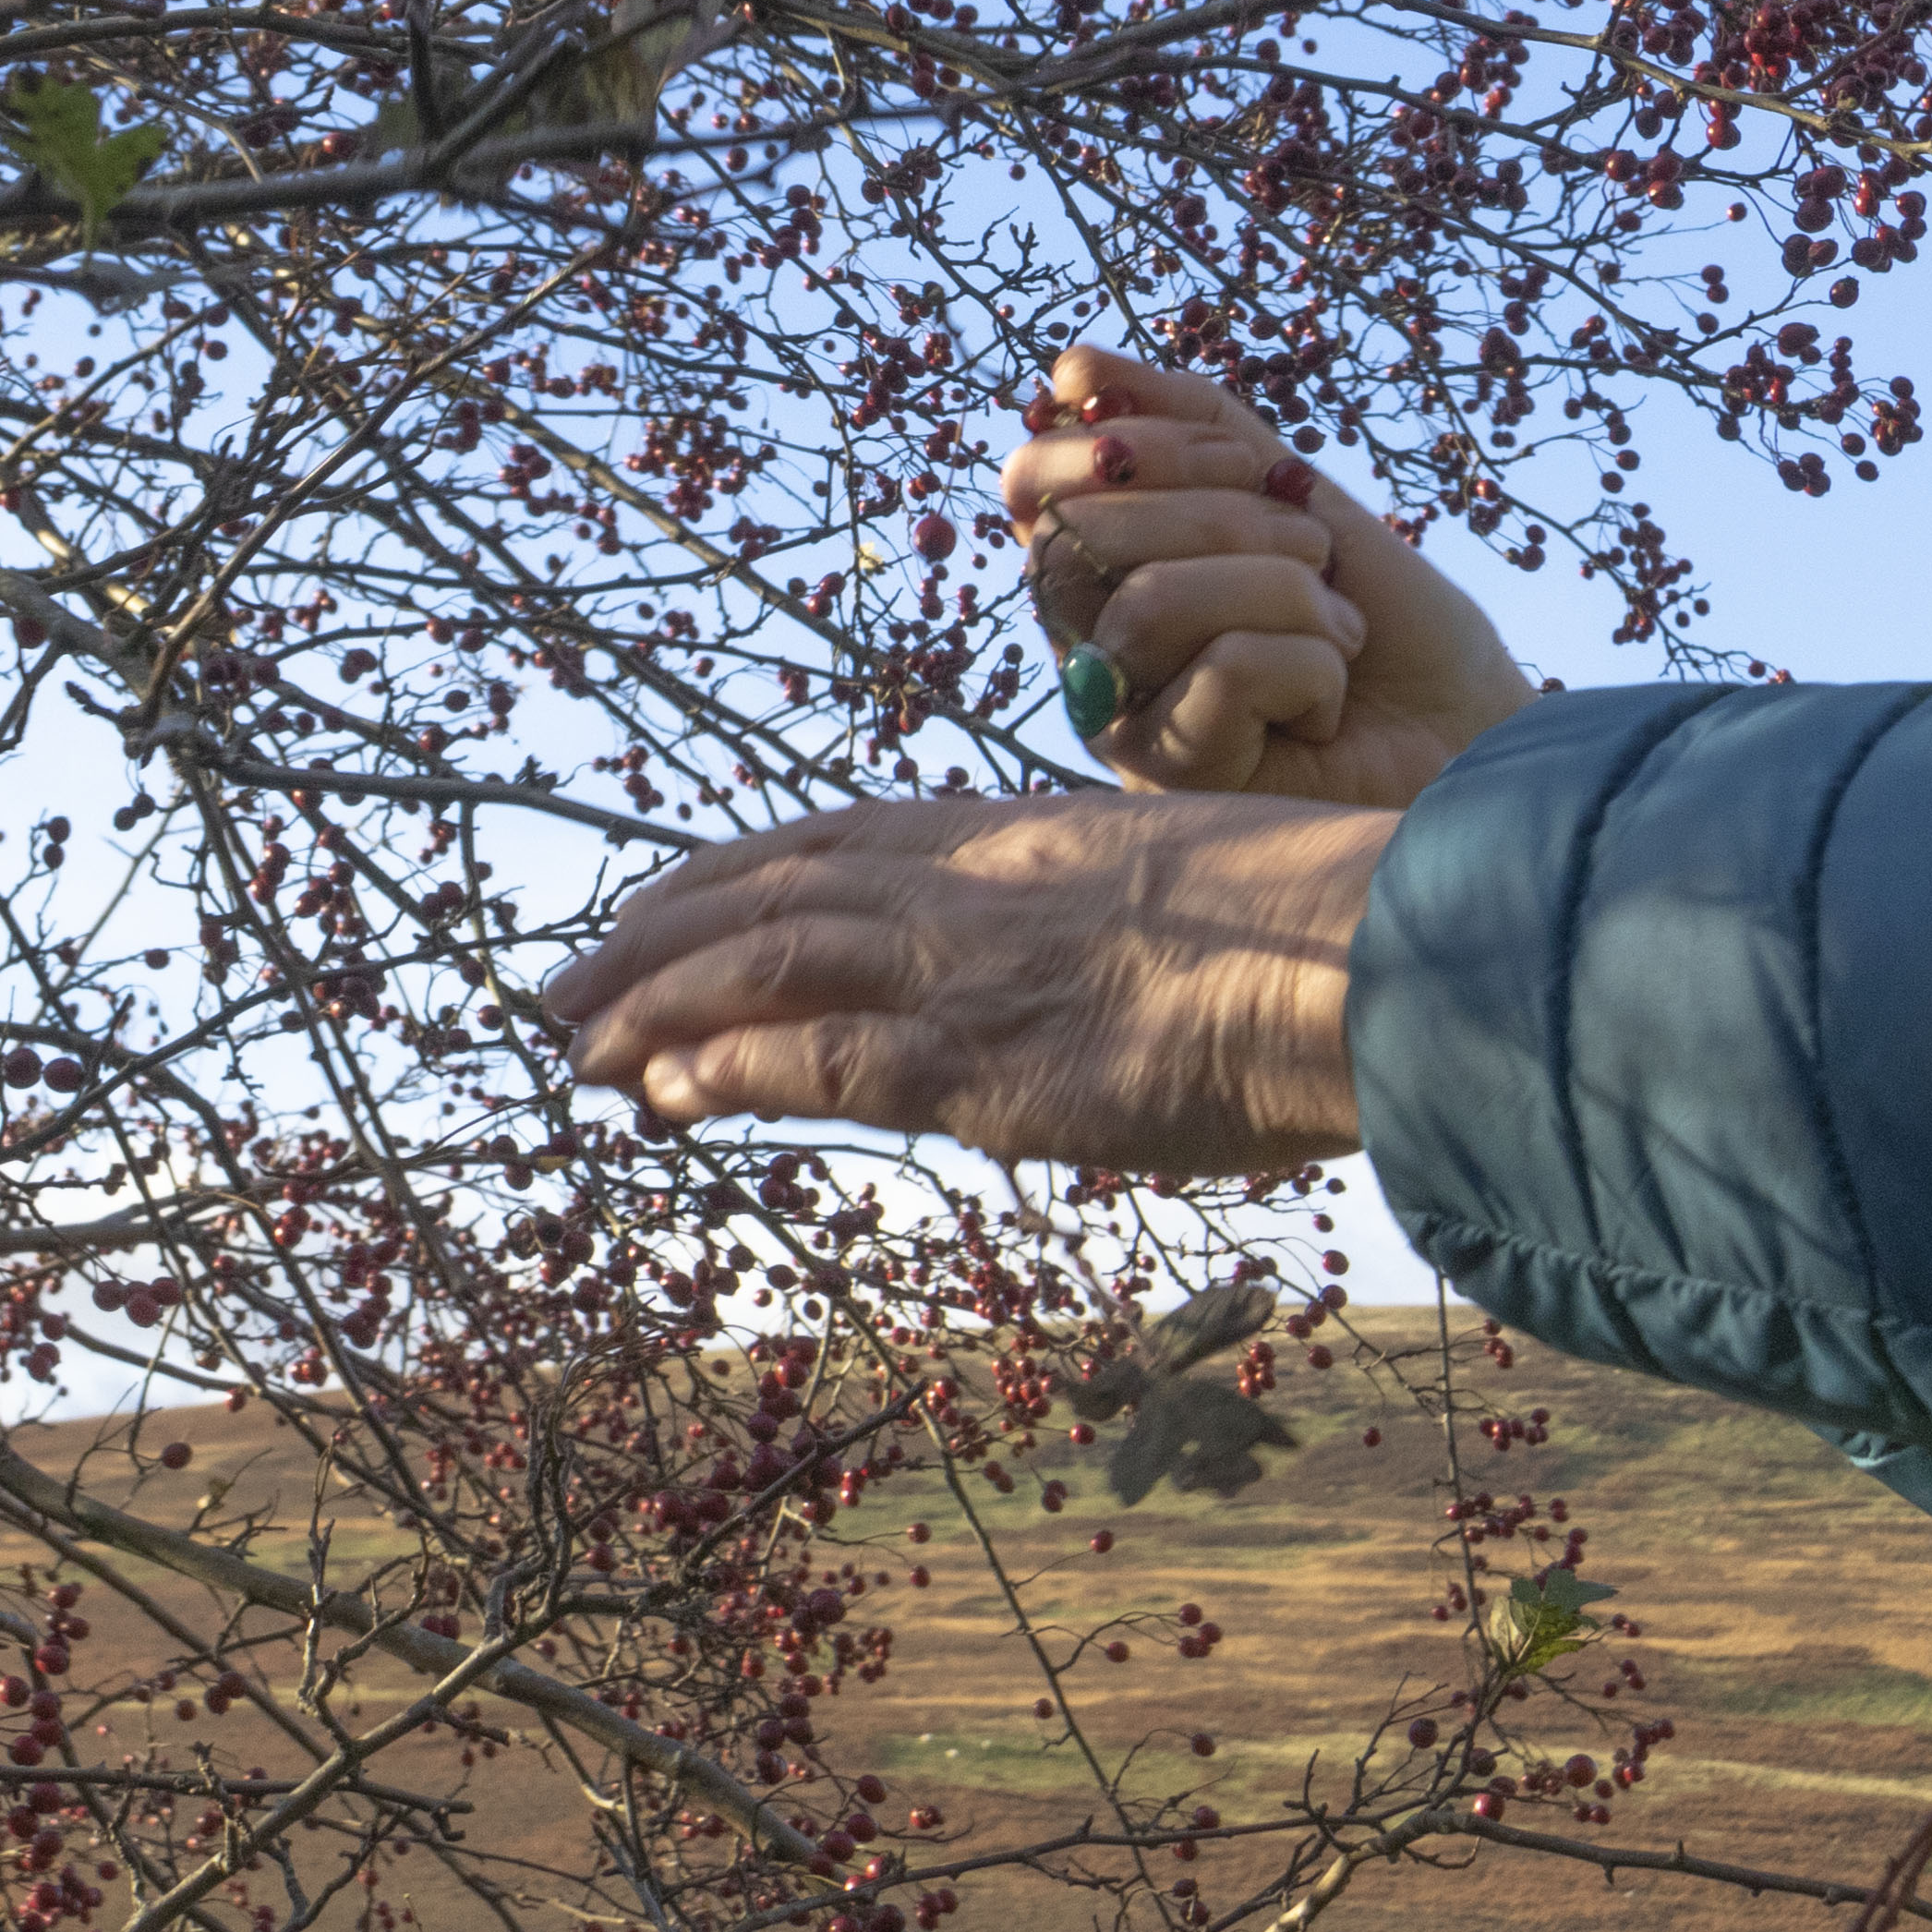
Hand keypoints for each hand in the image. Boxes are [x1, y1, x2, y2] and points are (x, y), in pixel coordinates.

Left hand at [543, 791, 1385, 1174]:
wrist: (1364, 954)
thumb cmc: (1314, 936)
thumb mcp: (1182, 896)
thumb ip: (1103, 918)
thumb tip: (1084, 967)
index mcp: (1021, 834)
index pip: (838, 836)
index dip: (733, 871)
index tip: (662, 903)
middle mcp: (971, 885)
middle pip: (771, 889)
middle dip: (656, 936)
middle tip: (568, 988)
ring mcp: (968, 967)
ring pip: (765, 963)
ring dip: (655, 1005)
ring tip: (576, 1048)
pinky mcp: (981, 1060)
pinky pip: (820, 1060)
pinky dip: (729, 1070)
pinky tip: (662, 1096)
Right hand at [1008, 344, 1529, 805]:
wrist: (1471, 730)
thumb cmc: (1386, 621)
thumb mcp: (1291, 491)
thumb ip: (1190, 423)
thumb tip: (1073, 366)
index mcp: (1106, 569)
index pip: (1033, 481)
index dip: (1127, 440)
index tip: (1239, 457)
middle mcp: (1091, 644)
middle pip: (1082, 536)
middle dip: (1227, 515)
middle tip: (1314, 550)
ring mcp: (1122, 718)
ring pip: (1153, 603)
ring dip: (1284, 591)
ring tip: (1338, 627)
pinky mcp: (1174, 778)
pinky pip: (1222, 672)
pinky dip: (1309, 667)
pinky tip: (1329, 705)